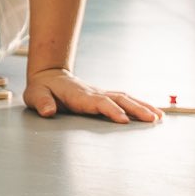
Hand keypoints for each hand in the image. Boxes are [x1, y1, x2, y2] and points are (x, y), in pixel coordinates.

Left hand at [22, 66, 157, 123]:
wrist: (48, 75)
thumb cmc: (41, 89)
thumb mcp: (35, 96)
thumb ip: (41, 102)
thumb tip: (48, 111)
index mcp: (79, 95)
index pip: (98, 102)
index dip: (111, 110)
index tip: (124, 120)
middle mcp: (94, 93)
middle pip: (118, 99)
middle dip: (136, 109)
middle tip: (153, 119)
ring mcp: (100, 93)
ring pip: (125, 98)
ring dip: (142, 106)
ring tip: (159, 117)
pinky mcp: (104, 96)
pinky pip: (124, 99)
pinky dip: (140, 105)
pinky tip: (153, 112)